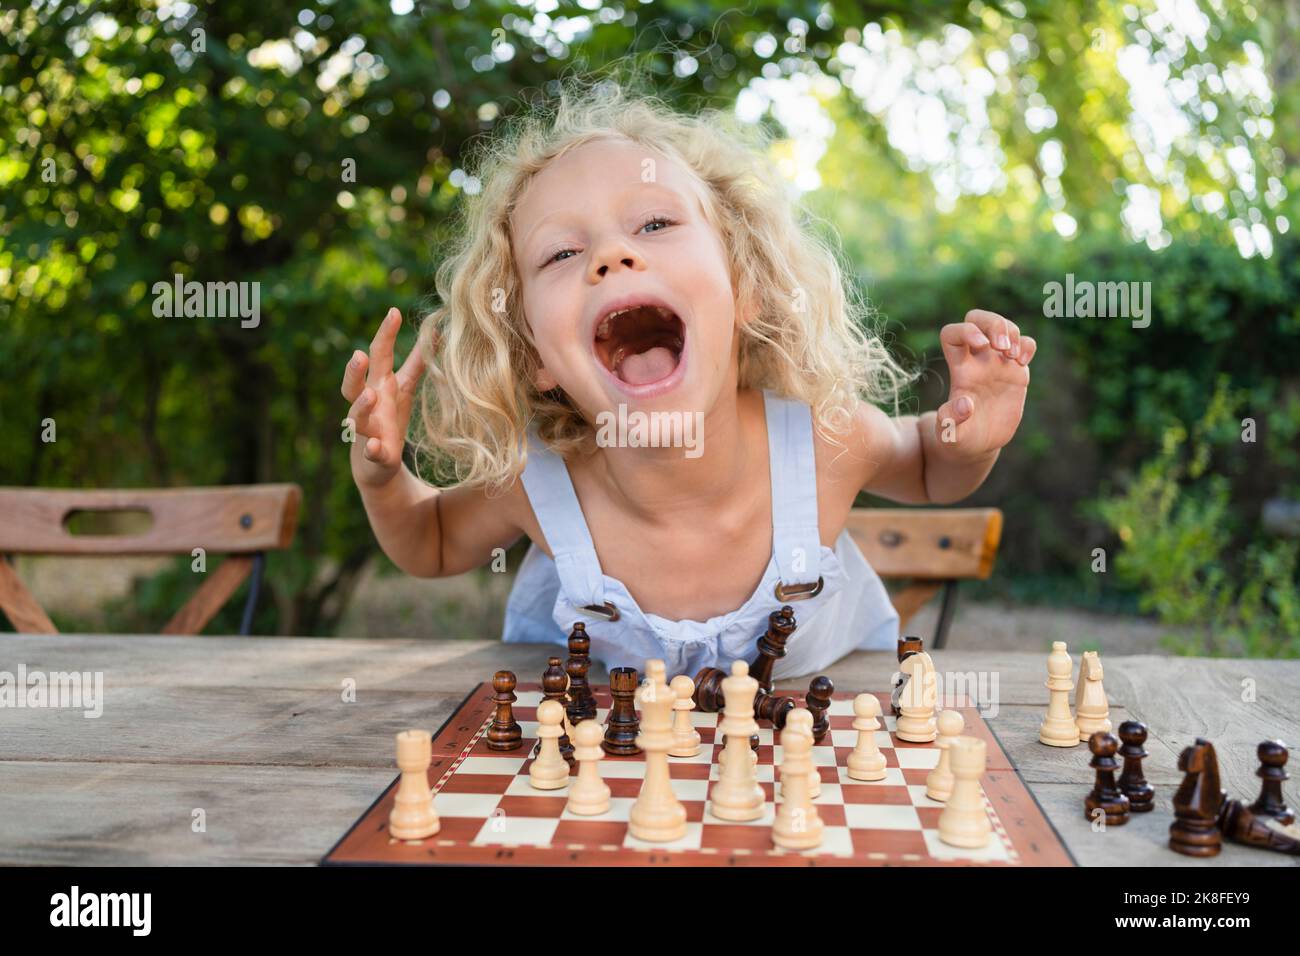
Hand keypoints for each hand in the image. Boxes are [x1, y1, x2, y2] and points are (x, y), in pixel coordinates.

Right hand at [341, 308, 429, 487]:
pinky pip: (369, 451)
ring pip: (356, 417)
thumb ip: (417, 361)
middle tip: (359, 355)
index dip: (385, 335)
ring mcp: (367, 429)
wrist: (377, 461)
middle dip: (355, 370)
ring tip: (370, 395)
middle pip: (353, 384)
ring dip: (361, 406)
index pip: (379, 356)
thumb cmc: (390, 417)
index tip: (393, 312)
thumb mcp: (404, 387)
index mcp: (379, 385)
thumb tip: (434, 332)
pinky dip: (371, 449)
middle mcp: (368, 405)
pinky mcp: (373, 454)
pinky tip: (374, 445)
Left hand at [934, 310, 1036, 458]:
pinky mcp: (1015, 372)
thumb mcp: (950, 435)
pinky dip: (1027, 345)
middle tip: (1002, 346)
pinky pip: (1024, 345)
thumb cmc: (959, 438)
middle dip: (993, 323)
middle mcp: (977, 361)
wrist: (979, 445)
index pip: (953, 333)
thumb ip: (951, 420)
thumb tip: (965, 403)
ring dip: (1012, 333)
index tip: (981, 345)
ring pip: (1003, 327)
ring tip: (1013, 357)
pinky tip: (1022, 363)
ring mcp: (997, 364)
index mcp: (959, 369)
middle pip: (978, 318)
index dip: (965, 330)